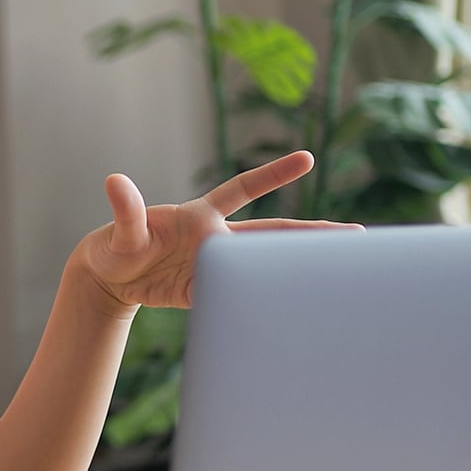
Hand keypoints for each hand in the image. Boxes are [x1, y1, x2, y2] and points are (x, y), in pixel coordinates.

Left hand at [76, 151, 361, 311]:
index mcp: (201, 217)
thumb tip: (114, 182)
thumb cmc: (116, 246)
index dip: (274, 175)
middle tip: (359, 237)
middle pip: (274, 235)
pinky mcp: (211, 293)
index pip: (243, 190)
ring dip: (300, 269)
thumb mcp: (121, 232)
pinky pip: (244, 298)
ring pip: (266, 267)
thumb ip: (126, 211)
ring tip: (345, 273)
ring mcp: (218, 266)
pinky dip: (267, 303)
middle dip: (315, 235)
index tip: (308, 159)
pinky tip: (298, 311)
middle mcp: (217, 238)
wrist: (111, 277)